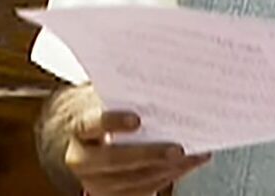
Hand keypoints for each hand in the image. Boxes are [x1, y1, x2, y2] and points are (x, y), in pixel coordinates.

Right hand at [65, 109, 210, 195]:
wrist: (84, 133)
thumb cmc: (104, 109)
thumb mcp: (107, 97)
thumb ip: (127, 96)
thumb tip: (165, 90)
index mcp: (80, 128)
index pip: (93, 124)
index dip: (113, 122)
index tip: (137, 119)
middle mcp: (82, 159)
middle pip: (114, 160)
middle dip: (150, 156)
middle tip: (179, 149)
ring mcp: (95, 181)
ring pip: (133, 181)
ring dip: (168, 169)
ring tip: (194, 155)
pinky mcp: (112, 194)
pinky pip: (143, 191)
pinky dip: (169, 177)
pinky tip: (189, 164)